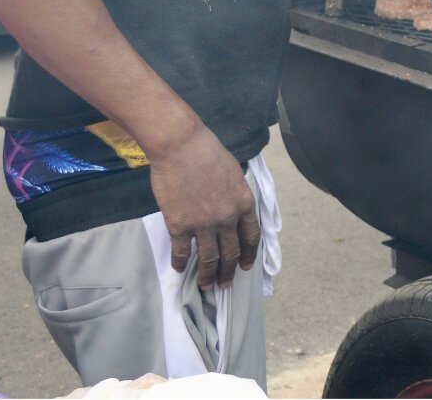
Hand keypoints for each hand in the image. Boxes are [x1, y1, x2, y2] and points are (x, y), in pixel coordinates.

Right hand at [147, 126, 260, 289]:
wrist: (180, 146)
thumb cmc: (207, 152)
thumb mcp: (233, 173)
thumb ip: (235, 196)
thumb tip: (233, 211)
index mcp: (244, 203)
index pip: (252, 237)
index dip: (249, 254)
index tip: (246, 266)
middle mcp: (228, 218)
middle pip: (231, 253)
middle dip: (228, 272)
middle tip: (224, 284)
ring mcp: (204, 224)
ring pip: (209, 259)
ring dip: (207, 276)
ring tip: (205, 286)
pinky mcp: (180, 226)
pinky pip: (182, 252)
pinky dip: (180, 263)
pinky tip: (179, 268)